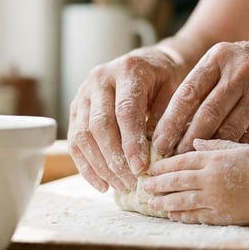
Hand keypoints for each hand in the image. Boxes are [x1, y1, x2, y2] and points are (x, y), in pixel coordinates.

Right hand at [67, 47, 184, 192]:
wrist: (147, 63)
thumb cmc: (164, 81)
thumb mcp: (173, 92)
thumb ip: (165, 118)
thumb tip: (158, 152)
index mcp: (127, 70)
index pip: (125, 110)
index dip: (131, 142)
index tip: (141, 168)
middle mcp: (99, 79)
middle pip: (99, 125)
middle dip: (114, 158)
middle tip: (131, 181)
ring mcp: (83, 94)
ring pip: (83, 135)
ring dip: (100, 166)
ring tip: (120, 186)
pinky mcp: (75, 109)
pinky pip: (75, 142)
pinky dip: (87, 166)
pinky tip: (102, 184)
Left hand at [141, 139, 248, 224]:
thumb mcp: (239, 147)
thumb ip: (215, 144)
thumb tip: (193, 143)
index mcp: (214, 159)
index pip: (181, 161)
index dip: (163, 165)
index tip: (151, 168)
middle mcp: (211, 179)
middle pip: (176, 181)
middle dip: (157, 184)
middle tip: (143, 186)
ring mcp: (215, 199)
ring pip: (181, 200)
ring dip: (163, 201)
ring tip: (151, 202)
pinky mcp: (221, 216)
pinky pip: (195, 216)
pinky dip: (181, 215)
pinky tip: (171, 213)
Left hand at [152, 38, 248, 156]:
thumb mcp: (226, 64)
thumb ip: (202, 87)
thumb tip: (170, 125)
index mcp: (219, 58)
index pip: (188, 93)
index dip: (170, 121)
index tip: (158, 143)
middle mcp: (239, 71)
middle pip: (206, 114)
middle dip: (185, 140)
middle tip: (171, 159)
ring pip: (228, 128)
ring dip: (209, 149)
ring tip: (193, 163)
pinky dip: (234, 151)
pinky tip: (221, 161)